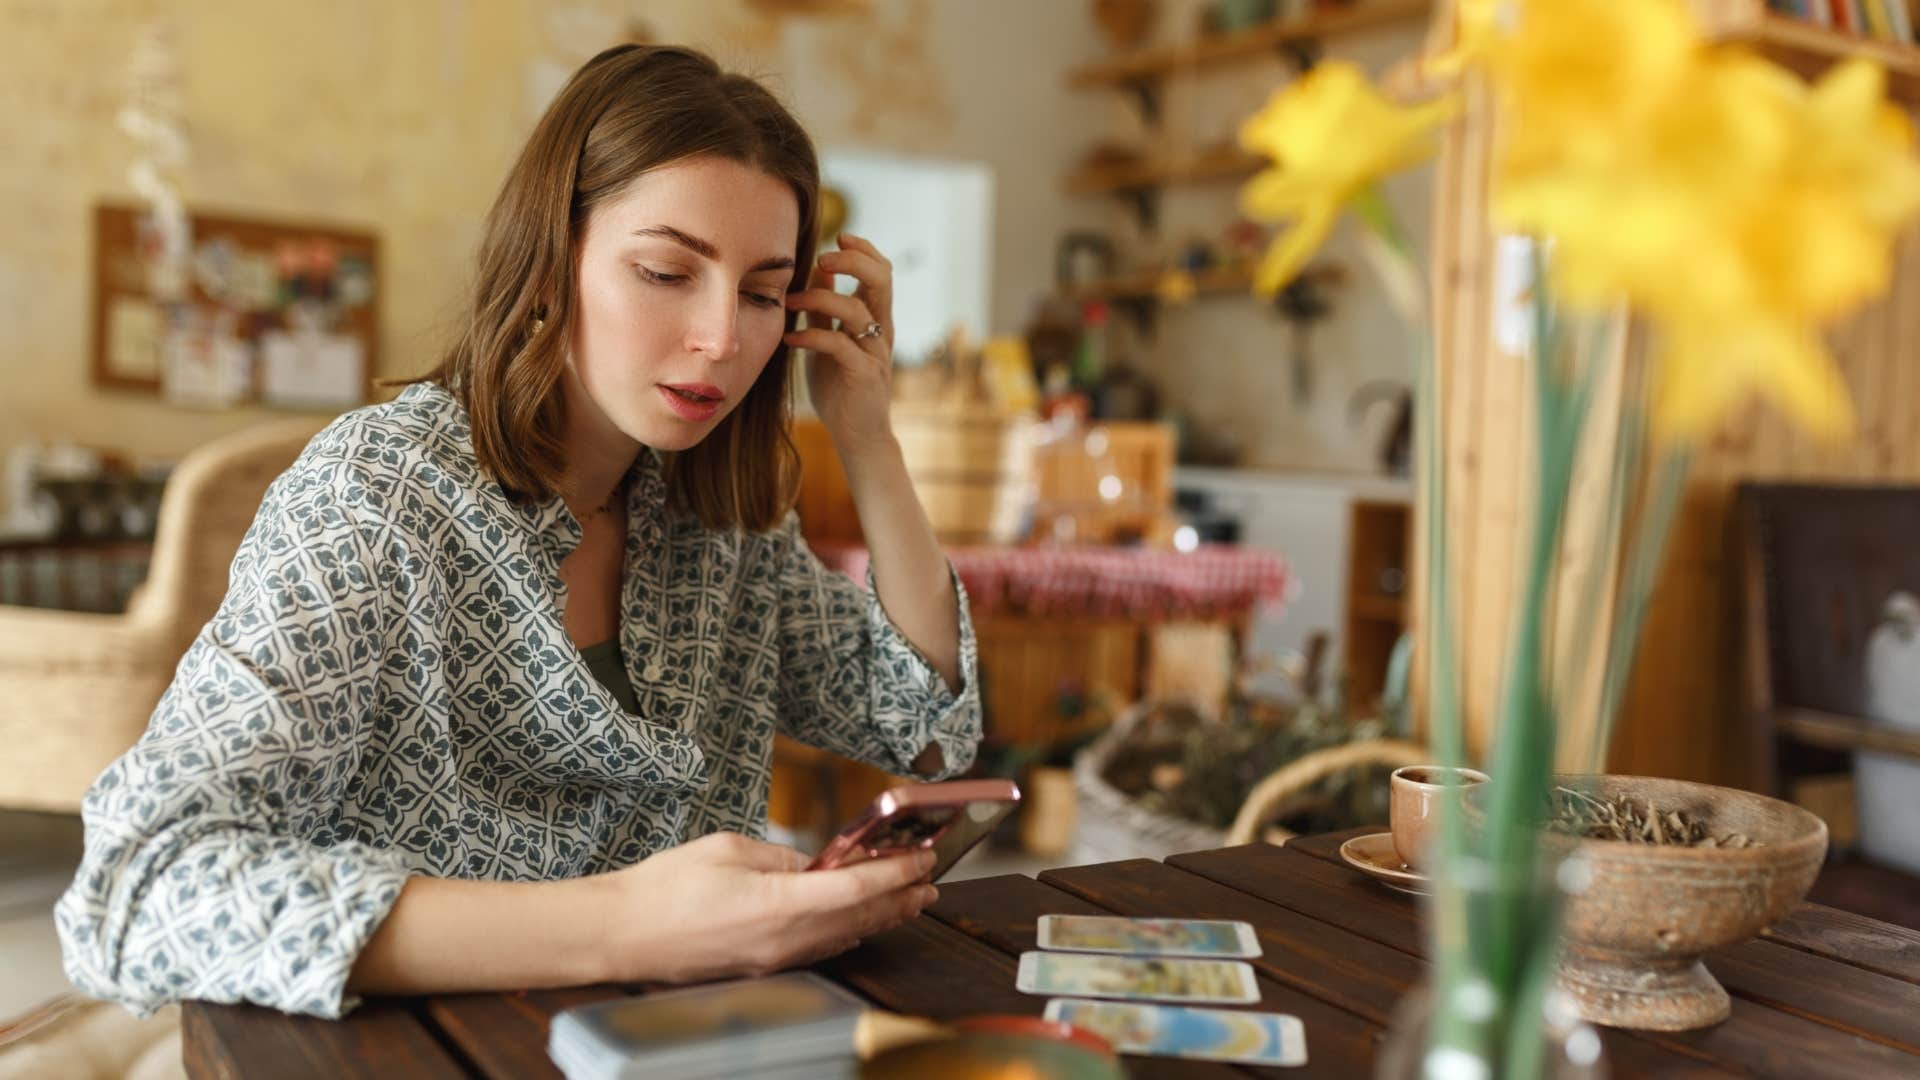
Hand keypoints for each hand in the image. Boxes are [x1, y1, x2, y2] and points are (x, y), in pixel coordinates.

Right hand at [599, 832, 937, 983]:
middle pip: (860, 919)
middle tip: (931, 883)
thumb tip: (816, 864)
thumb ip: (781, 858)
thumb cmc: (666, 887)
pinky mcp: (762, 966)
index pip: (856, 889)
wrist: (623, 935)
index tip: (922, 859)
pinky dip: (847, 934)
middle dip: (900, 899)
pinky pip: (818, 949)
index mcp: (779, 903)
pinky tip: (858, 926)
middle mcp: (785, 938)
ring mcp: (775, 958)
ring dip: (880, 919)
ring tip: (908, 903)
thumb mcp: (730, 849)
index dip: (896, 874)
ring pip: (843, 937)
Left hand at [785, 234, 897, 456]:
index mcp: (876, 318)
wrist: (857, 435)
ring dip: (820, 298)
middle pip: (882, 279)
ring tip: (791, 302)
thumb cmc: (840, 386)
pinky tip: (791, 340)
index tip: (837, 236)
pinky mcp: (865, 374)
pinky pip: (840, 345)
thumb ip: (827, 308)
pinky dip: (812, 336)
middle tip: (823, 257)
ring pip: (858, 309)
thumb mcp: (830, 339)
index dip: (862, 248)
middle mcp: (882, 330)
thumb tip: (817, 269)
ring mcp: (876, 352)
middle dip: (852, 260)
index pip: (881, 270)